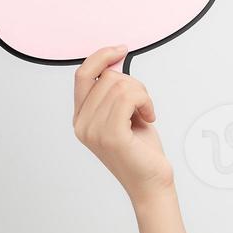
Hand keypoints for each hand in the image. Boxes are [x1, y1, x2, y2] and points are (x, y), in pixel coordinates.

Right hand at [72, 45, 172, 203]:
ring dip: (142, 95)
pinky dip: (145, 101)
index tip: (120, 50)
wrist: (151, 183)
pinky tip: (149, 117)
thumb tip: (116, 58)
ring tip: (145, 113)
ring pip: (121, 85)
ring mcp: (94, 131)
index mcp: (80, 118)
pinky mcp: (111, 136)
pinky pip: (129, 97)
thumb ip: (116, 90)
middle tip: (144, 105)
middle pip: (107, 77)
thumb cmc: (141, 150)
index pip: (82, 75)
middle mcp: (81, 124)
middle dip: (134, 84)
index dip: (101, 57)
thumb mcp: (125, 114)